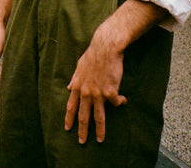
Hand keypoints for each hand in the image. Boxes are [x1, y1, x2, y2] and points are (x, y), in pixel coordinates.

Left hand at [64, 19, 126, 143]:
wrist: (106, 48)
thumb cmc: (93, 55)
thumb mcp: (79, 66)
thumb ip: (74, 78)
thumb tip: (68, 87)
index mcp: (77, 85)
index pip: (71, 106)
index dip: (69, 118)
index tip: (68, 128)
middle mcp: (86, 92)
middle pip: (83, 115)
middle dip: (82, 130)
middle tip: (82, 141)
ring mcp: (98, 93)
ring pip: (99, 116)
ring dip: (99, 129)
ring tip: (100, 139)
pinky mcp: (110, 91)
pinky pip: (115, 103)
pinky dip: (120, 103)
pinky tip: (123, 100)